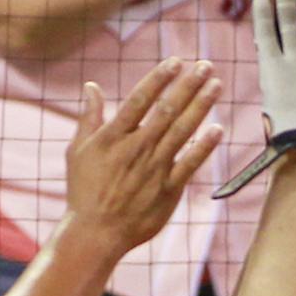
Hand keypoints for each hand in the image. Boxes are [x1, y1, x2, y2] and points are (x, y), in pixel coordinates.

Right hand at [63, 57, 224, 253]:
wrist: (95, 234)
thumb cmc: (84, 192)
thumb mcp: (78, 151)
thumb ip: (89, 118)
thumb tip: (91, 86)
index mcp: (114, 136)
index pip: (140, 99)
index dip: (160, 78)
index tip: (176, 61)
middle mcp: (136, 149)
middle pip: (167, 110)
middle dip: (188, 85)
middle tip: (206, 66)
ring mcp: (153, 169)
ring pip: (181, 131)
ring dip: (201, 106)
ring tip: (216, 86)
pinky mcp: (167, 190)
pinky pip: (189, 164)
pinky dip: (204, 146)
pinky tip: (217, 129)